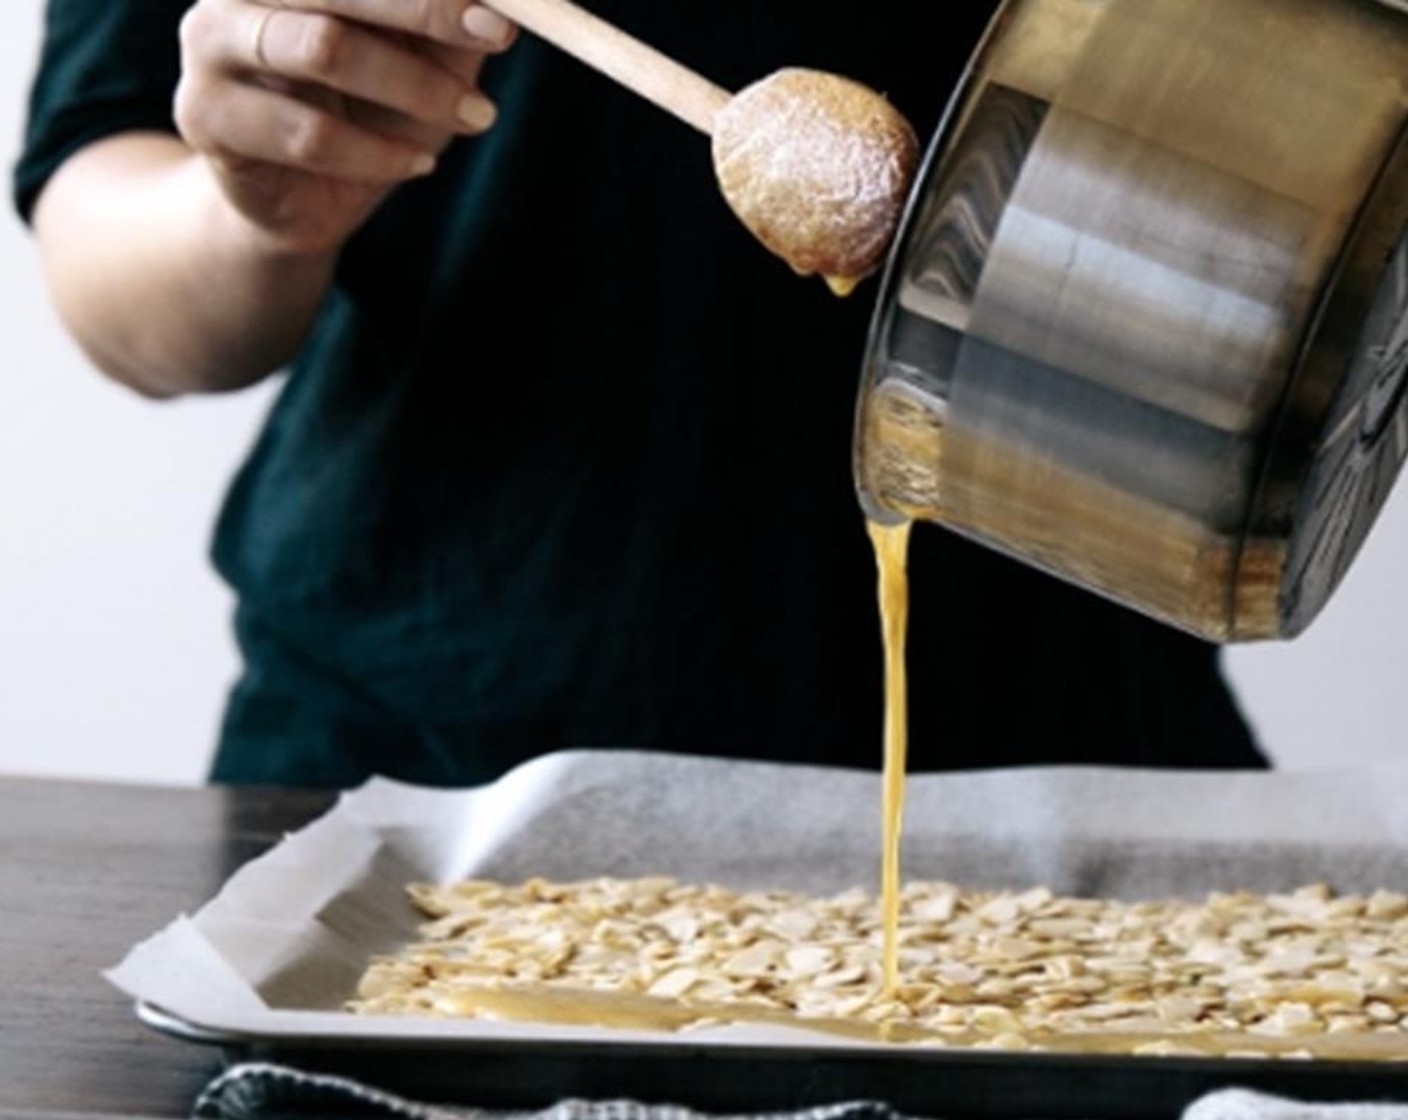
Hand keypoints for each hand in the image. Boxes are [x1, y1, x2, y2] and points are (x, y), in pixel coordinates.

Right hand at [174, 0, 516, 252]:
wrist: (298, 204)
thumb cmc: (367, 116)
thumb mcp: (424, 62)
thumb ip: (452, 24)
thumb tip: (508, 3)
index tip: (503, 4)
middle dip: (427, 6)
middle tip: (498, 35)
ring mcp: (211, 46)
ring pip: (325, 49)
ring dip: (414, 87)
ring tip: (473, 118)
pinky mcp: (205, 116)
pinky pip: (309, 134)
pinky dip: (378, 153)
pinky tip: (418, 165)